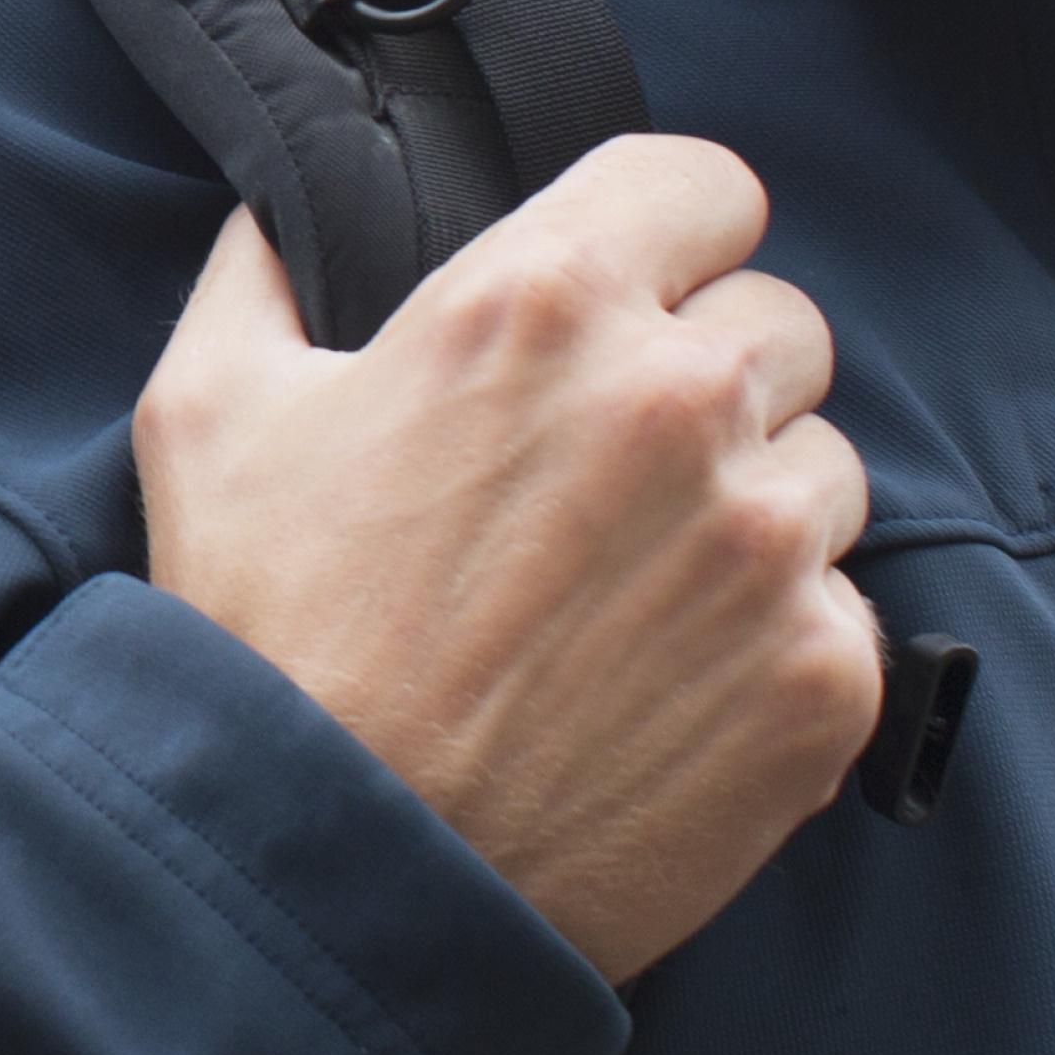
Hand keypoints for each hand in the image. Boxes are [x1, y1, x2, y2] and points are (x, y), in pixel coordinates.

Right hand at [132, 134, 881, 983]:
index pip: (705, 181)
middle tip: (612, 469)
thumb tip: (285, 216)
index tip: (639, 290)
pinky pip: (844, 612)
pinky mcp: (824, 676)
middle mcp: (680, 398)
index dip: (668, 233)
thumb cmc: (269, 639)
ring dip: (753, 510)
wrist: (341, 873)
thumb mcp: (209, 414)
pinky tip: (666, 684)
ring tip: (634, 592)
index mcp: (544, 300)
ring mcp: (768, 542)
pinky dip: (774, 641)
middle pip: (780, 324)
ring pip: (824, 467)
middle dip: (708, 377)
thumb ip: (265, 275)